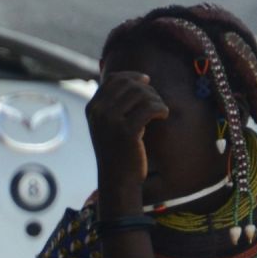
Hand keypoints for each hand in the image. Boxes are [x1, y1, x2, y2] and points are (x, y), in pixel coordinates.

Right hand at [87, 71, 167, 204]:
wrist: (118, 181)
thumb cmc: (118, 152)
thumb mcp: (109, 126)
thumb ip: (114, 103)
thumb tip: (135, 79)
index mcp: (93, 108)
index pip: (114, 79)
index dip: (133, 76)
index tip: (147, 82)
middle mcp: (99, 112)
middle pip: (130, 85)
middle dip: (147, 90)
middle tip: (156, 103)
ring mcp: (111, 121)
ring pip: (141, 94)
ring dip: (156, 100)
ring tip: (160, 111)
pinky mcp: (127, 131)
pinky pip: (150, 108)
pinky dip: (161, 109)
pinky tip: (164, 116)